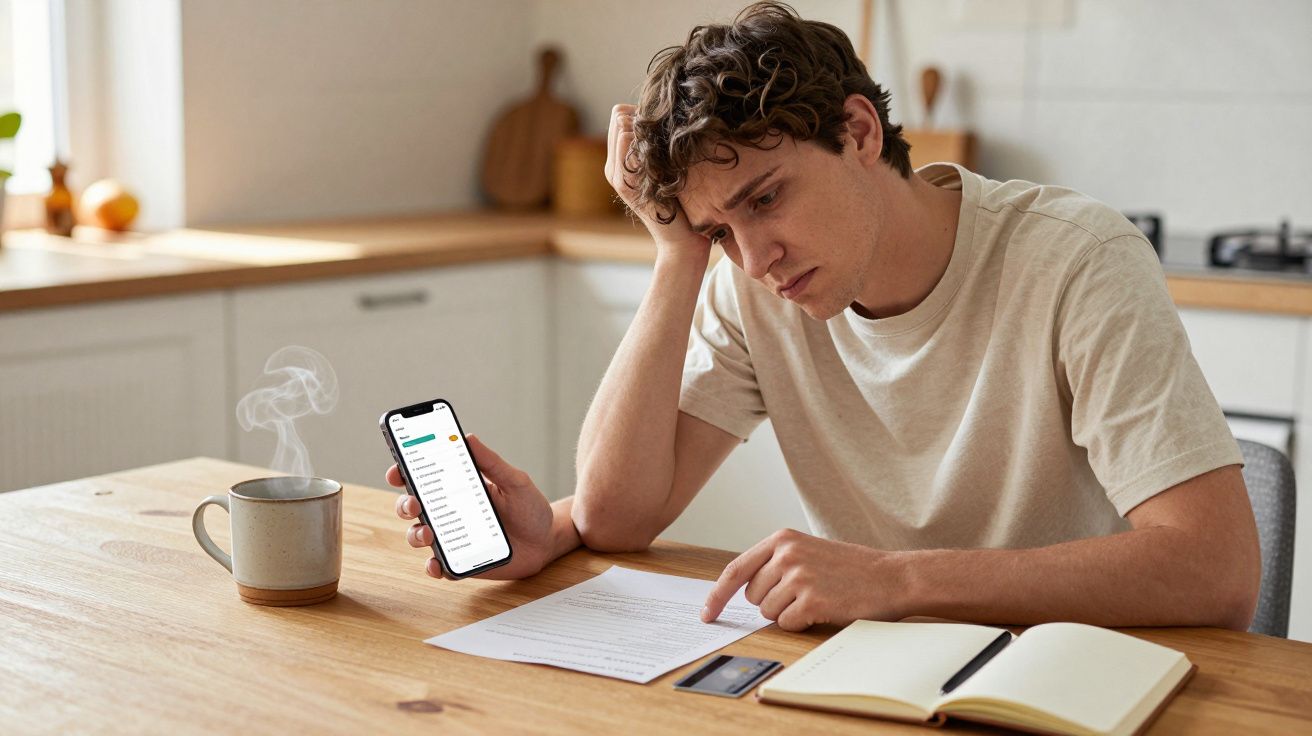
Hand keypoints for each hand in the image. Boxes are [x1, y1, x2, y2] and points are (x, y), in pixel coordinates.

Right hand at [389, 434, 553, 580]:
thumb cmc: (529, 508)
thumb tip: (468, 437)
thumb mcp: (515, 481)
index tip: (397, 470)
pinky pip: (439, 566)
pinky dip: (433, 566)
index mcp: (459, 488)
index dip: (403, 472)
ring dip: (416, 535)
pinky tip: (437, 564)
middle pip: (413, 508)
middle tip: (415, 504)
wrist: (547, 541)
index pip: (423, 478)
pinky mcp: (461, 561)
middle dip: (404, 505)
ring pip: (419, 536)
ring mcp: (453, 538)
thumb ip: (492, 463)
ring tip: (429, 534)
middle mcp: (450, 512)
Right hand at [604, 103, 709, 259]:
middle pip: (619, 115)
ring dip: (648, 127)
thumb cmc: (686, 207)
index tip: (669, 123)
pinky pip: (625, 141)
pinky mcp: (624, 182)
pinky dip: (646, 139)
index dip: (644, 111)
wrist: (684, 242)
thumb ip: (662, 146)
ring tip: (671, 145)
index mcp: (623, 163)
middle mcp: (614, 167)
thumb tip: (670, 113)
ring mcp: (617, 175)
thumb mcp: (673, 168)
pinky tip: (668, 152)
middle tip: (671, 133)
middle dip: (645, 116)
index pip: (620, 114)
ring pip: (621, 125)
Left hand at [701, 529, 904, 631]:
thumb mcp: (808, 551)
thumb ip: (775, 563)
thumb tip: (741, 589)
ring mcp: (798, 577)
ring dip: (790, 613)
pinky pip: (788, 624)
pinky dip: (802, 624)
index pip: (735, 570)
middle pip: (753, 596)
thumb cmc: (851, 568)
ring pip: (769, 612)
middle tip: (804, 594)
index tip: (706, 613)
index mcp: (782, 539)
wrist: (892, 577)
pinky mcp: (811, 600)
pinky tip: (824, 609)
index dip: (717, 595)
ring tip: (818, 598)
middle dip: (773, 602)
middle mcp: (786, 554)